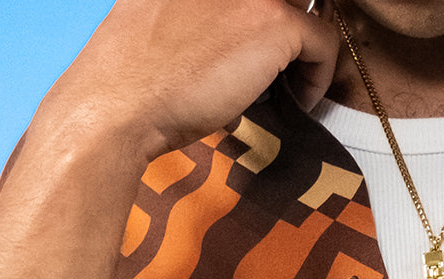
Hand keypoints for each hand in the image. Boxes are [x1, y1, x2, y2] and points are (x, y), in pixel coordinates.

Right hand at [40, 0, 338, 163]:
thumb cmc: (136, 78)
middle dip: (287, 30)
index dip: (268, 17)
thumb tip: (235, 34)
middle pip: (283, 1)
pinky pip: (323, 40)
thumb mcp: (166, 16)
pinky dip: (319, 75)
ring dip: (305, 49)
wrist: (120, 102)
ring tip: (291, 84)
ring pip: (307, 9)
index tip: (265, 52)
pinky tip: (299, 99)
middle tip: (286, 66)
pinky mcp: (274, 20)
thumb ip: (203, 10)